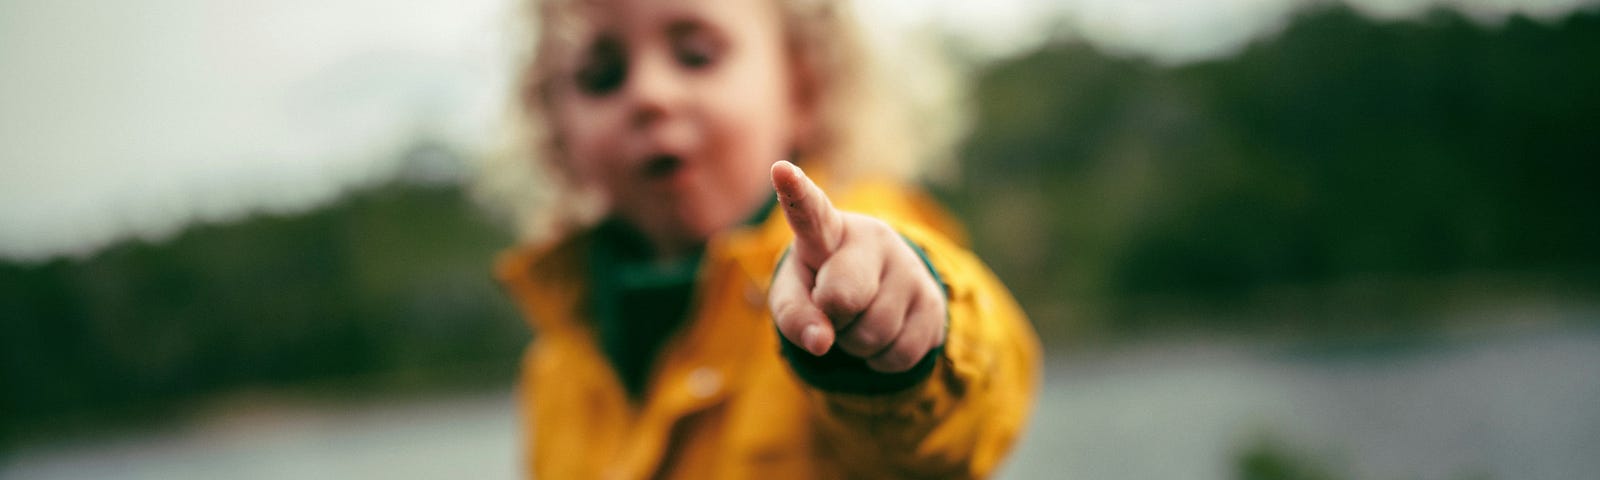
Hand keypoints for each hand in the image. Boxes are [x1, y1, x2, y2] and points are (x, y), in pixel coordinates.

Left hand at [768, 161, 946, 372]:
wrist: (877, 292)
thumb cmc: (821, 285)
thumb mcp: (794, 296)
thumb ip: (794, 315)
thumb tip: (821, 343)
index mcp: (826, 230)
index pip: (810, 211)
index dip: (796, 193)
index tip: (780, 170)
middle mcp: (872, 239)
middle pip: (844, 297)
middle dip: (833, 316)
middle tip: (833, 307)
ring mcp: (908, 269)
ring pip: (873, 333)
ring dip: (855, 343)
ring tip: (857, 321)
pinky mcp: (933, 303)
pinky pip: (899, 353)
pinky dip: (880, 360)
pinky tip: (881, 336)